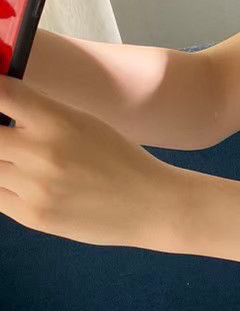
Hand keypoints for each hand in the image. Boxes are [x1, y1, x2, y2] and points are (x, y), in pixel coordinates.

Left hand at [0, 73, 180, 250]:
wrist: (153, 206)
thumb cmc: (120, 160)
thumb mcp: (84, 123)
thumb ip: (39, 114)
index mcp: (57, 122)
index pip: (2, 94)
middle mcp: (42, 153)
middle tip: (8, 139)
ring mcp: (35, 188)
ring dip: (1, 162)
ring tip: (18, 162)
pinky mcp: (34, 217)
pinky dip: (3, 187)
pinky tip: (23, 184)